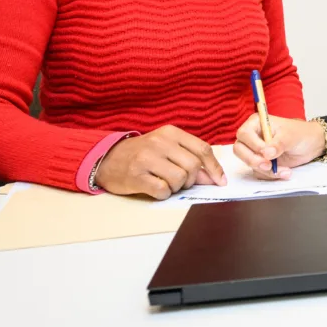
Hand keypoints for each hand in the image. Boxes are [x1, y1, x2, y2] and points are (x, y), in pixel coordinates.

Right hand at [95, 125, 225, 199]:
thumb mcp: (166, 149)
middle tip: (180, 182)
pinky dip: (163, 194)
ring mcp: (146, 158)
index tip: (219, 181)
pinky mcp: (136, 176)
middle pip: (193, 166)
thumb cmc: (142, 154)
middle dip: (191, 180)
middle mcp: (159, 142)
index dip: (214, 167)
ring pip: (179, 179)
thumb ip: (189, 159)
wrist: (107, 158)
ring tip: (165, 183)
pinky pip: (163, 190)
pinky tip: (155, 188)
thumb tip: (213, 178)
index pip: (202, 149)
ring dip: (176, 187)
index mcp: (170, 132)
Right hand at [233, 114, 326, 179]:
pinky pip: (259, 172)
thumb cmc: (300, 134)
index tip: (266, 152)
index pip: (244, 134)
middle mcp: (253, 137)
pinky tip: (285, 172)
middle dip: (253, 160)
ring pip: (249, 163)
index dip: (253, 145)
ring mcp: (256, 151)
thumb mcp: (291, 136)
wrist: (312, 145)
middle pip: (239, 150)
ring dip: (266, 170)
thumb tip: (266, 153)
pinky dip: (271, 175)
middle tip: (268, 165)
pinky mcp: (261, 163)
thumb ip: (278, 143)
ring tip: (285, 170)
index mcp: (256, 123)